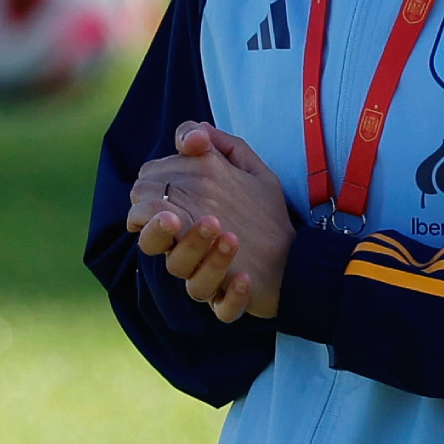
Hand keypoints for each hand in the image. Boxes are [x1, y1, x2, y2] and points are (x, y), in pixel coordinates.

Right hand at [128, 122, 293, 320]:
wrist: (298, 249)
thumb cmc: (260, 207)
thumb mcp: (243, 167)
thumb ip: (215, 144)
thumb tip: (191, 135)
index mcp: (181, 218)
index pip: (145, 206)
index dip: (150, 198)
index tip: (168, 185)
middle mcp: (187, 250)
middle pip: (154, 244)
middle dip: (164, 229)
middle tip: (188, 216)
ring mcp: (207, 278)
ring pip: (187, 278)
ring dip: (206, 257)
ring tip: (231, 236)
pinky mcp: (229, 302)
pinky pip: (222, 308)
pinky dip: (231, 295)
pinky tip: (244, 277)